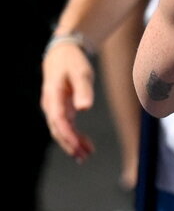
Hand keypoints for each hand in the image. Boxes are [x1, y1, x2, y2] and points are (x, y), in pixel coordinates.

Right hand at [41, 43, 95, 161]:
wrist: (61, 54)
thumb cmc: (72, 62)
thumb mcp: (81, 72)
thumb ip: (83, 89)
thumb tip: (85, 108)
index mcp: (53, 95)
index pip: (58, 119)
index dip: (67, 134)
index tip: (77, 146)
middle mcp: (50, 104)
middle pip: (57, 129)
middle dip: (69, 144)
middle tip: (83, 157)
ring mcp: (54, 108)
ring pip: (61, 130)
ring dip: (72, 143)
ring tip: (86, 155)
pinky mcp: (60, 109)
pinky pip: (65, 126)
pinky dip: (74, 136)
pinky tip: (85, 145)